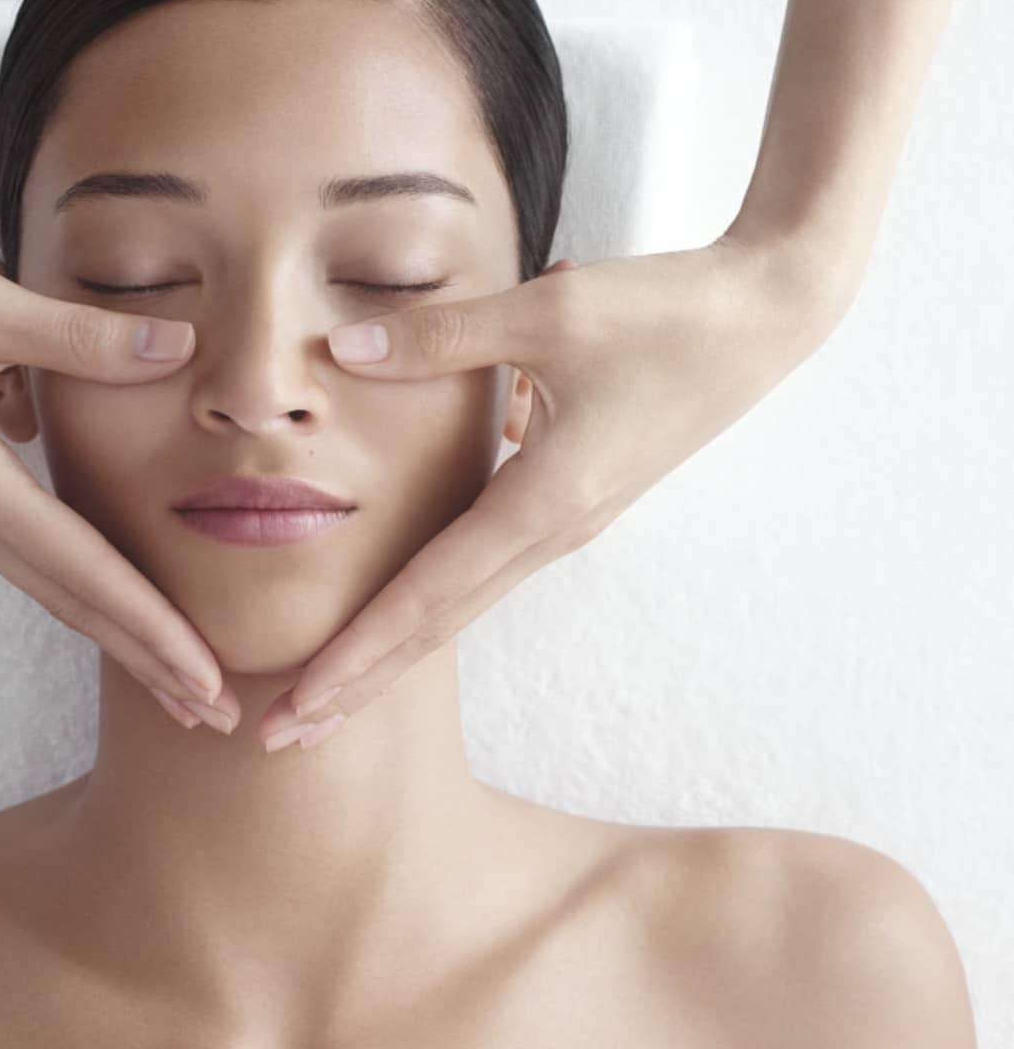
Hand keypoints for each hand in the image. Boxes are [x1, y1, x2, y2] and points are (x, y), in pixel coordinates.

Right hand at [0, 188, 239, 729]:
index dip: (154, 633)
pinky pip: (20, 528)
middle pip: (70, 601)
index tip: (208, 684)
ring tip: (175, 662)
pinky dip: (73, 554)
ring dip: (114, 617)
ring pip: (46, 574)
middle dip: (146, 659)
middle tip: (215, 718)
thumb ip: (84, 338)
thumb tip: (181, 349)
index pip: (84, 575)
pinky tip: (107, 545)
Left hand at [257, 233, 837, 748]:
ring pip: (457, 602)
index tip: (296, 703)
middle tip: (281, 736)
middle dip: (357, 683)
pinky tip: (389, 611)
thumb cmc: (667, 312)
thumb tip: (339, 349)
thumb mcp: (549, 314)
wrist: (766, 317)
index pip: (426, 596)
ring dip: (387, 649)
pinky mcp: (572, 500)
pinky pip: (482, 566)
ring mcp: (565, 524)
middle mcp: (552, 532)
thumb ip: (439, 336)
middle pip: (435, 626)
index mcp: (544, 505)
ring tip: (321, 689)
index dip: (355, 653)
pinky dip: (426, 599)